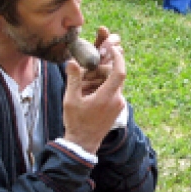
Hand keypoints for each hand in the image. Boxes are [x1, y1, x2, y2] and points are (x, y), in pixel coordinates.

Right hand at [63, 35, 125, 152]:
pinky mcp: (117, 109)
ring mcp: (119, 105)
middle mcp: (118, 100)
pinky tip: (92, 88)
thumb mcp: (71, 100)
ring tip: (88, 77)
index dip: (118, 57)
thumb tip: (72, 61)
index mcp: (108, 97)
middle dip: (105, 67)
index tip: (113, 48)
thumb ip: (73, 79)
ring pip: (114, 84)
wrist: (83, 144)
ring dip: (103, 77)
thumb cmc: (76, 122)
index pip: (119, 72)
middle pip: (116, 76)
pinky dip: (105, 86)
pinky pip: (113, 92)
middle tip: (93, 61)